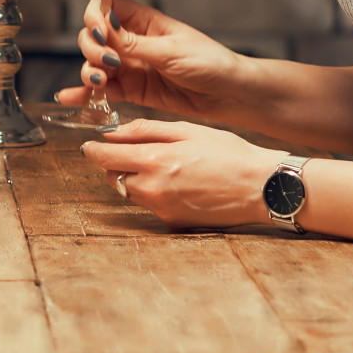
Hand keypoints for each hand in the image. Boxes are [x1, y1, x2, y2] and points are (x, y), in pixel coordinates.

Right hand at [53, 0, 244, 121]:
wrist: (229, 94)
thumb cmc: (210, 63)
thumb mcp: (171, 51)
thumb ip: (134, 44)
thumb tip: (104, 29)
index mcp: (145, 21)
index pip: (107, 6)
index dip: (96, 15)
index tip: (100, 31)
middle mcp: (133, 41)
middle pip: (94, 36)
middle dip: (92, 48)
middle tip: (108, 62)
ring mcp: (131, 66)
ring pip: (94, 63)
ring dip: (89, 71)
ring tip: (101, 82)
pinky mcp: (132, 90)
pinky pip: (103, 90)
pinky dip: (86, 93)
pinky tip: (71, 98)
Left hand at [81, 120, 283, 228]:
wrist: (262, 188)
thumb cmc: (229, 153)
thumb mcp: (188, 129)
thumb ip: (145, 130)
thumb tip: (112, 133)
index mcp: (156, 160)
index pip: (105, 158)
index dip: (94, 149)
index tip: (91, 144)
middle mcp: (154, 189)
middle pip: (113, 177)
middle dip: (115, 164)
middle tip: (134, 151)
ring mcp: (163, 209)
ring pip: (130, 192)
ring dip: (134, 179)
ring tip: (163, 166)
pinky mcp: (174, 223)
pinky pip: (151, 206)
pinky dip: (154, 194)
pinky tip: (179, 183)